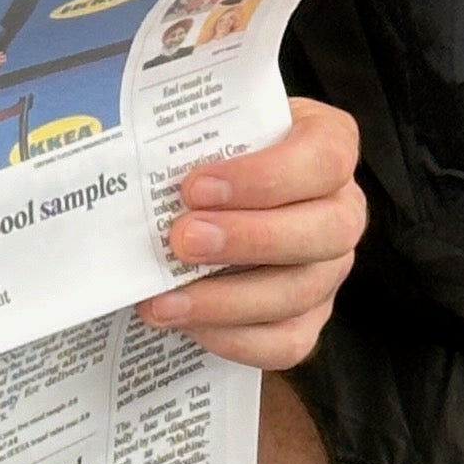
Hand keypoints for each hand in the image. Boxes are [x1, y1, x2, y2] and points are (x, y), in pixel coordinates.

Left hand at [140, 92, 364, 370]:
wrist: (210, 196)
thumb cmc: (212, 149)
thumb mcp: (211, 120)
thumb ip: (190, 125)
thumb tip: (122, 137)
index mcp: (329, 144)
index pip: (323, 159)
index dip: (265, 177)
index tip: (197, 185)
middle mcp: (342, 209)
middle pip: (326, 231)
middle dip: (250, 239)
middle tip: (182, 239)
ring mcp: (328, 269)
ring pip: (300, 293)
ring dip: (227, 299)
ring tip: (164, 299)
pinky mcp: (308, 317)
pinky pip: (287, 343)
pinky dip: (234, 338)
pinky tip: (187, 324)